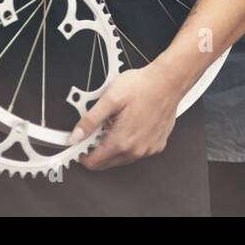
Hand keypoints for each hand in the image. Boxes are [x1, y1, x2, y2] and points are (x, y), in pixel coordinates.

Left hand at [70, 64, 184, 170]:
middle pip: (106, 163)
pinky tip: (129, 125)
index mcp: (121, 141)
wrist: (169, 81)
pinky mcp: (157, 145)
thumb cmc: (143, 86)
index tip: (78, 144)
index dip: (81, 154)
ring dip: (112, 146)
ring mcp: (148, 149)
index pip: (93, 162)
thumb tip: (76, 136)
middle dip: (96, 149)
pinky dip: (128, 143)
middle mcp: (135, 150)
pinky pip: (136, 152)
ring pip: (121, 158)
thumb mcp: (109, 99)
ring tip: (114, 123)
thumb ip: (90, 120)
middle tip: (96, 129)